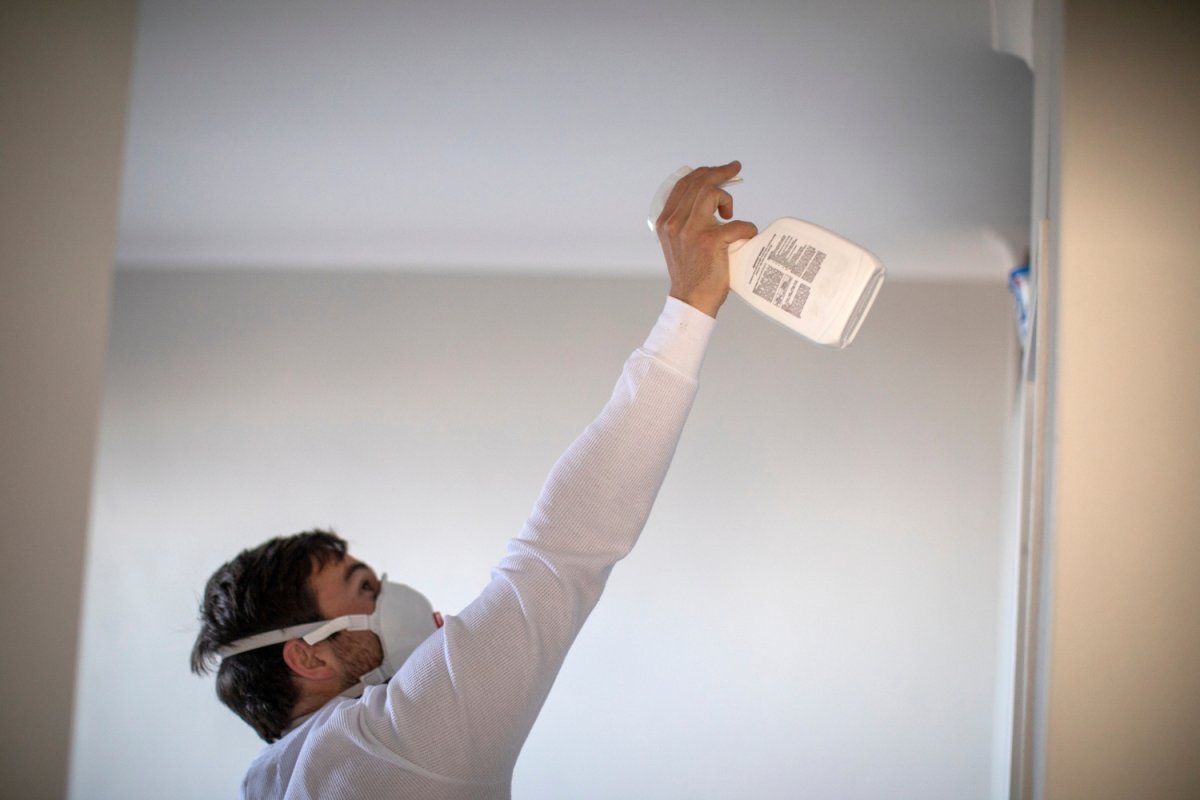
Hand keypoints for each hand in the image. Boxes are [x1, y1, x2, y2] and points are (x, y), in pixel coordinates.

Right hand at [654, 161, 758, 317]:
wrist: (691, 301)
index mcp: (665, 221)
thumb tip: (711, 202)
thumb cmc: (691, 273)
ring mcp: (691, 231)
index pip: (683, 184)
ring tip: (730, 213)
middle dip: (720, 172)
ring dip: (727, 198)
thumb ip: (687, 222)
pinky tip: (745, 236)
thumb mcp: (678, 242)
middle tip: (735, 169)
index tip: (720, 170)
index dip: (703, 172)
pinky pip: (737, 223)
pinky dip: (746, 228)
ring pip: (712, 193)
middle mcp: (674, 222)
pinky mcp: (710, 241)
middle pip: (699, 183)